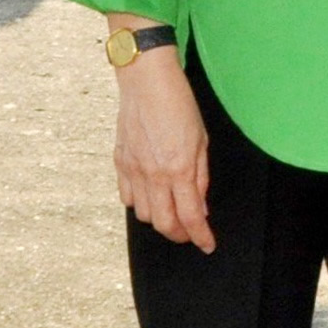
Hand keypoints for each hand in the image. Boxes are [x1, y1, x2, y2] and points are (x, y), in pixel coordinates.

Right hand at [114, 46, 213, 251]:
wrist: (147, 82)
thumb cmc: (180, 105)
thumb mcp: (202, 140)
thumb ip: (201, 176)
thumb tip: (201, 206)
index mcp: (179, 169)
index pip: (191, 216)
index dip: (200, 236)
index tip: (208, 244)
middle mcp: (153, 175)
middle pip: (163, 223)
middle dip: (179, 235)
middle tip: (191, 234)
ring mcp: (133, 170)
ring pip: (143, 215)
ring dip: (159, 220)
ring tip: (173, 213)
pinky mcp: (119, 163)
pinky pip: (126, 197)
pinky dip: (139, 204)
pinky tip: (151, 197)